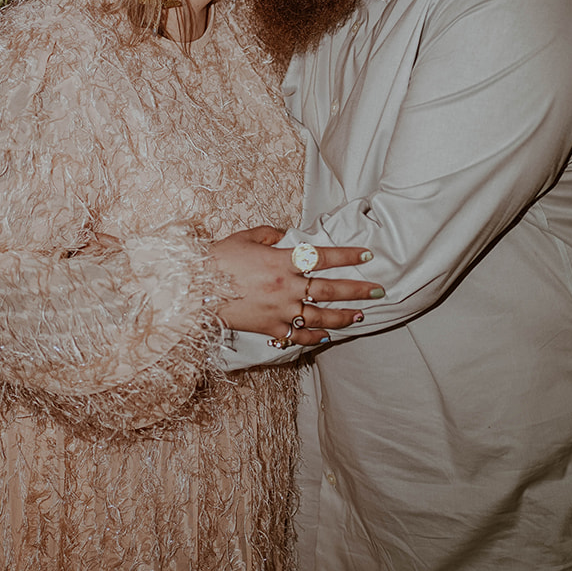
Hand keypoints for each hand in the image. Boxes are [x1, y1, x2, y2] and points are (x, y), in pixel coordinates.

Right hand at [210, 227, 382, 346]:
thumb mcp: (244, 237)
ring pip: (320, 316)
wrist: (193, 288)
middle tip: (378, 290)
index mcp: (281, 261)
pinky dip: (314, 336)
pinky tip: (328, 336)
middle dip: (357, 290)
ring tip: (361, 315)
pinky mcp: (269, 328)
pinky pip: (297, 335)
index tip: (366, 255)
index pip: (323, 257)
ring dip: (344, 316)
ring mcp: (279, 310)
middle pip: (329, 289)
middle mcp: (285, 287)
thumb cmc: (217, 259)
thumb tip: (285, 235)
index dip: (347, 256)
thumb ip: (268, 234)